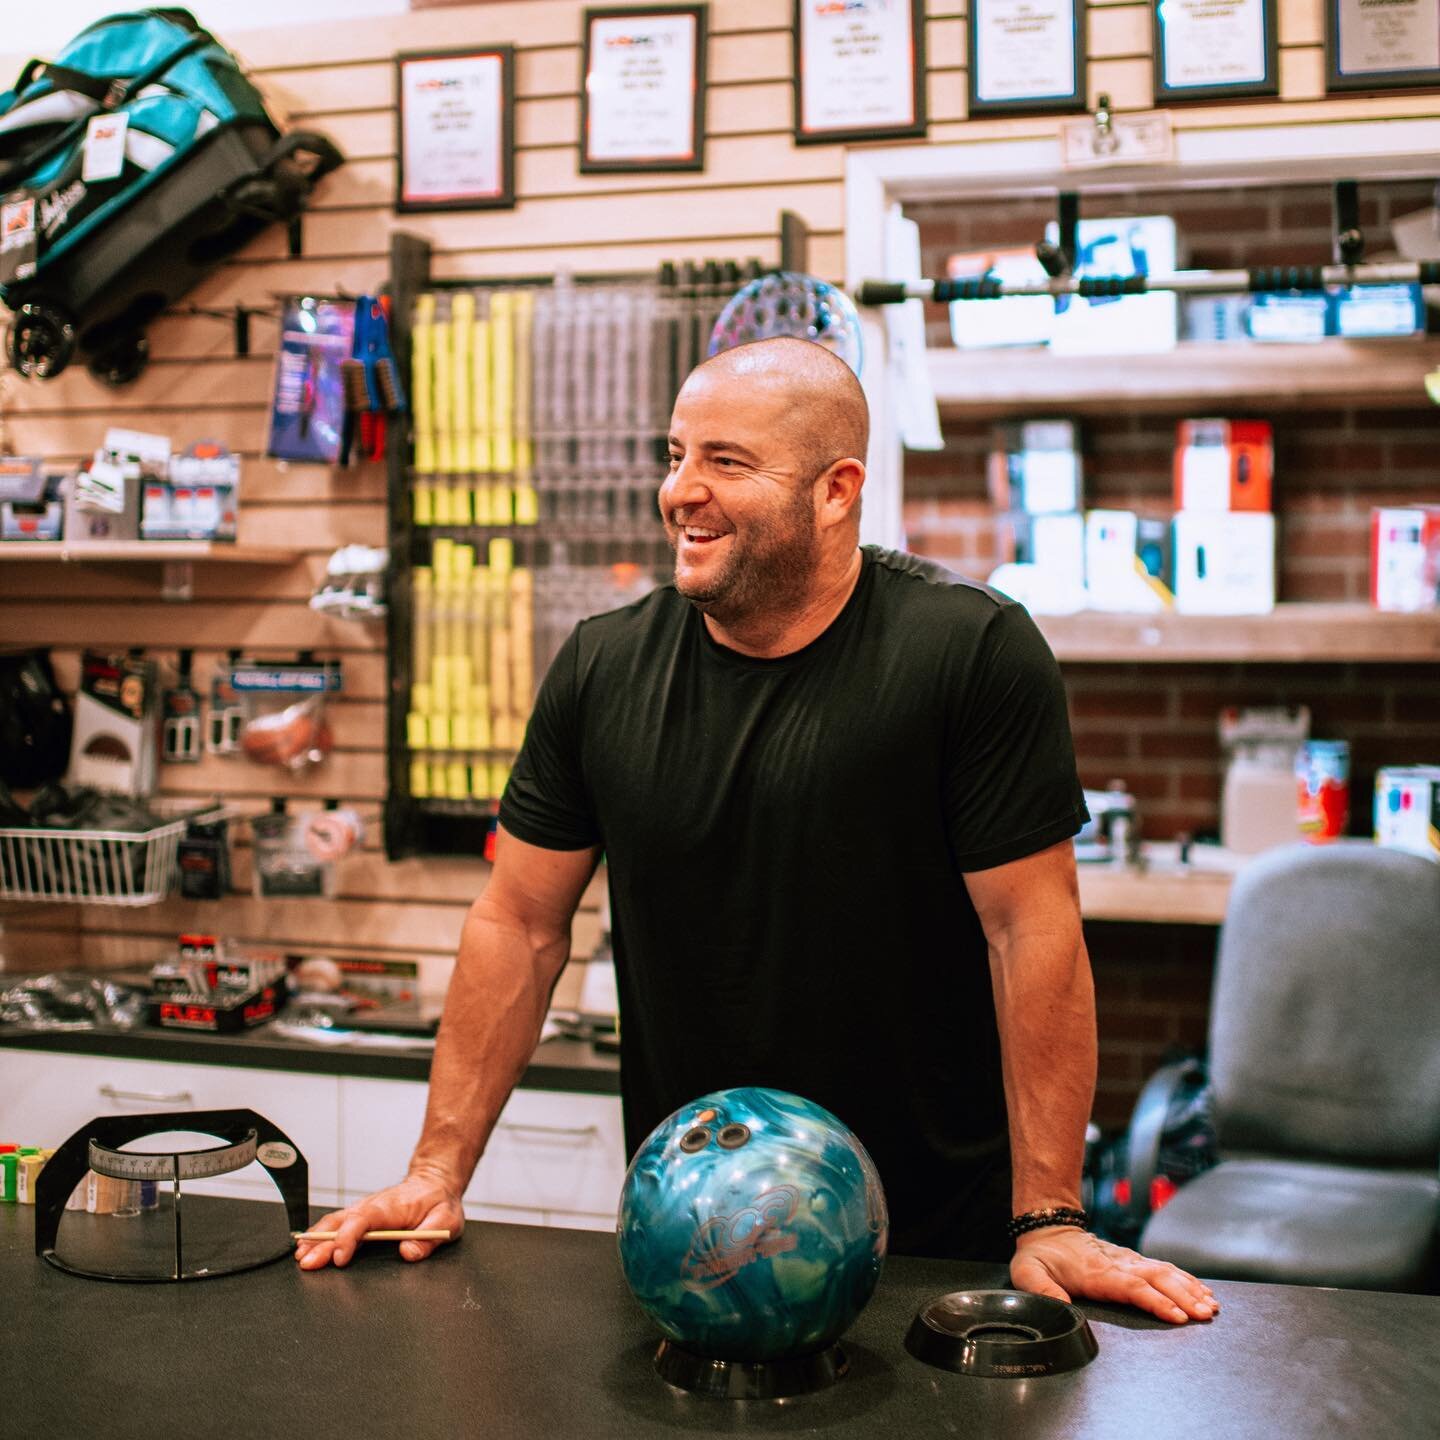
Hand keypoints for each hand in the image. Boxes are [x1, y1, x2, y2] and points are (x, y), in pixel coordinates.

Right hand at [294, 1168, 464, 1269]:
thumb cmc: (439, 1202)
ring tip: (300, 1257)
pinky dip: (320, 1234)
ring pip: (335, 1222)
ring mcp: (364, 1210)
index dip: (348, 1238)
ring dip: (316, 1238)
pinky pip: (337, 1223)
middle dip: (322, 1243)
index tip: (340, 1257)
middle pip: (342, 1223)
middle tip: (307, 1263)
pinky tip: (308, 1246)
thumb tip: (408, 1252)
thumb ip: (429, 1237)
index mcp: (391, 1207)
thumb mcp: (446, 1220)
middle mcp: (372, 1206)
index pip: (364, 1220)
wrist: (435, 1182)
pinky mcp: (361, 1216)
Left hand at [1010, 1226, 1217, 1323]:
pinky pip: (1163, 1268)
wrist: (1047, 1227)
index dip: (1156, 1301)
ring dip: (1189, 1288)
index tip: (1178, 1316)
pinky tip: (1202, 1291)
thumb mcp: (1027, 1272)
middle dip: (1184, 1296)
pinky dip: (1185, 1279)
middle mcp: (1118, 1264)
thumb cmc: (1040, 1256)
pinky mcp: (1133, 1260)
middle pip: (1157, 1279)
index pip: (1133, 1287)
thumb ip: (1042, 1290)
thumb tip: (1060, 1308)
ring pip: (1165, 1271)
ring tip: (1211, 1306)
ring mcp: (1128, 1260)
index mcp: (1097, 1273)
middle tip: (1206, 1314)